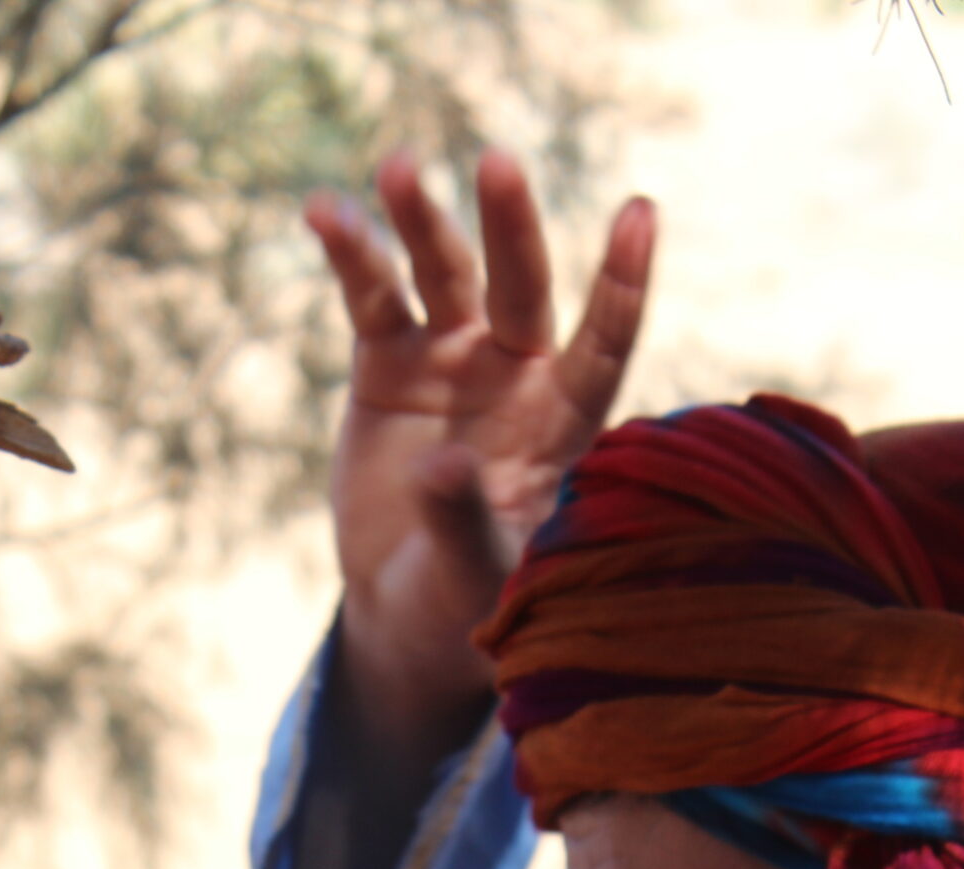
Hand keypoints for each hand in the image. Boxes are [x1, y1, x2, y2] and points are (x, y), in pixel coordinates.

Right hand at [307, 148, 655, 763]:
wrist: (411, 608)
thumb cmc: (471, 604)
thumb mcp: (479, 578)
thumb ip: (466, 522)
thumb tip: (441, 468)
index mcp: (565, 423)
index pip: (604, 342)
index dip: (621, 282)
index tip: (639, 211)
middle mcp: (517, 375)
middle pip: (521, 285)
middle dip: (511, 226)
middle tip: (498, 163)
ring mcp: (452, 361)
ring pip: (445, 273)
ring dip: (423, 220)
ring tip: (397, 168)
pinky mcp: (389, 365)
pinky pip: (372, 296)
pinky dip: (351, 253)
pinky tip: (324, 211)